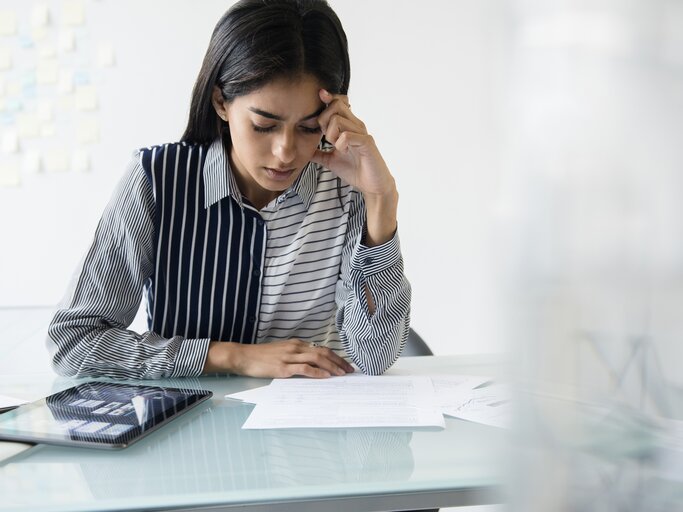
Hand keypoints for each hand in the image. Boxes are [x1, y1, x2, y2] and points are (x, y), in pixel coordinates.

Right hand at [203, 339, 354, 377]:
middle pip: (323, 353)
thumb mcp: (282, 351)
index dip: (336, 357)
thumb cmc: (261, 356)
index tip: (346, 364)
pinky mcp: (282, 368)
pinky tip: (325, 377)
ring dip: (332, 367)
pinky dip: (317, 372)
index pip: (321, 349)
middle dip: (339, 362)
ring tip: (342, 375)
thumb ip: (296, 355)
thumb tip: (312, 364)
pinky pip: (304, 369)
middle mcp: (295, 348)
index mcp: (296, 344)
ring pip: (316, 359)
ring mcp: (289, 357)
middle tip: (350, 371)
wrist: (243, 356)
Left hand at [311, 89, 396, 198]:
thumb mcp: (331, 160)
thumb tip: (304, 151)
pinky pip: (346, 135)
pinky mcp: (366, 142)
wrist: (372, 185)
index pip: (338, 102)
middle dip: (324, 121)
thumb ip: (318, 153)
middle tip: (328, 139)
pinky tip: (344, 152)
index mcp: (349, 126)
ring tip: (337, 148)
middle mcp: (356, 125)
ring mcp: (361, 132)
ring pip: (338, 120)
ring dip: (331, 136)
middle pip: (336, 106)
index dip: (327, 99)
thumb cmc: (355, 171)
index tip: (319, 98)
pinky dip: (340, 144)